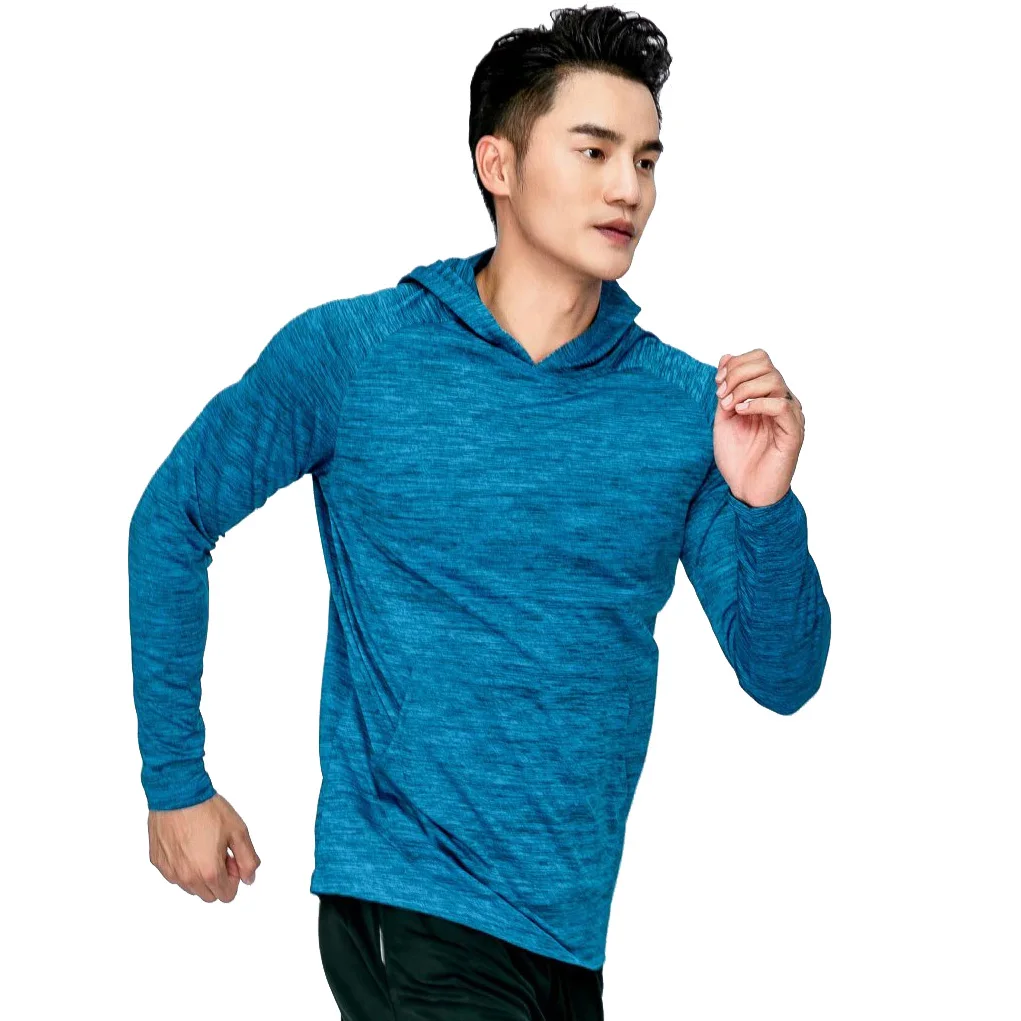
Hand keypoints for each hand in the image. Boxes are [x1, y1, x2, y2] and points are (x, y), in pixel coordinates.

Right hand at [148, 792, 260, 902]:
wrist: (178, 793)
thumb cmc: (206, 809)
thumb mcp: (238, 831)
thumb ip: (248, 859)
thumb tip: (249, 878)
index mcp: (209, 872)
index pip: (227, 895)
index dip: (234, 877)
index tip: (231, 859)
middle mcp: (187, 877)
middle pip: (209, 895)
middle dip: (218, 879)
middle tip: (219, 852)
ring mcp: (170, 871)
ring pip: (191, 887)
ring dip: (200, 874)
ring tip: (203, 845)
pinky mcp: (158, 862)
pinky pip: (174, 875)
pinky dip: (183, 866)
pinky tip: (187, 843)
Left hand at [712, 349, 804, 506]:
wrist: (746, 490)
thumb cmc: (738, 457)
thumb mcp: (723, 418)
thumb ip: (726, 389)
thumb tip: (726, 356)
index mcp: (767, 395)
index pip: (760, 359)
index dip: (736, 364)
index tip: (717, 383)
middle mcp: (782, 400)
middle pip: (766, 365)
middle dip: (737, 375)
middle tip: (721, 396)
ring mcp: (790, 415)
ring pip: (774, 380)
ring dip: (744, 389)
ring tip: (729, 407)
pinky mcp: (793, 432)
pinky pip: (781, 405)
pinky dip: (758, 403)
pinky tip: (740, 412)